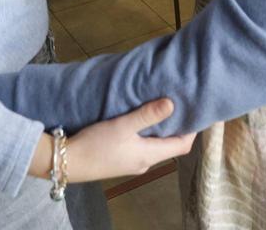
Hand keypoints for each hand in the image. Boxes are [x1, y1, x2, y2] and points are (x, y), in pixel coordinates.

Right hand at [65, 98, 194, 180]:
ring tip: (163, 106)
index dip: (193, 129)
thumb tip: (173, 103)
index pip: (182, 145)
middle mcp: (145, 162)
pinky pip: (142, 145)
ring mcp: (132, 162)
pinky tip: (140, 119)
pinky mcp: (121, 159)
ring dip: (161, 128)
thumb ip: (147, 115)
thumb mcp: (122, 126)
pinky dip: (148, 132)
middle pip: (170, 145)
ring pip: (155, 144)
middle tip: (182, 103)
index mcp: (150, 155)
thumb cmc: (96, 144)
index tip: (199, 110)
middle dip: (178, 126)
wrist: (67, 163)